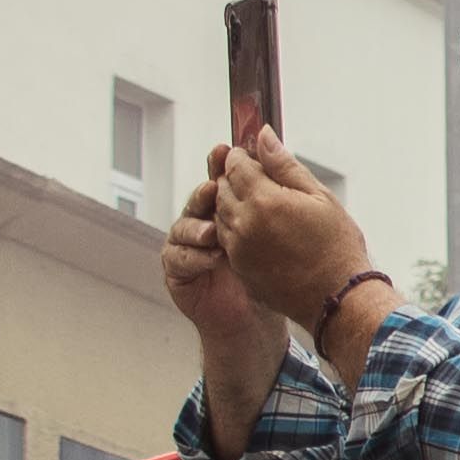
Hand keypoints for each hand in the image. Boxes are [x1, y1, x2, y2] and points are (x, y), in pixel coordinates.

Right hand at [163, 167, 280, 356]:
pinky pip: (177, 259)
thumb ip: (276, 185)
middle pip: (198, 201)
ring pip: (183, 227)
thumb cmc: (274, 275)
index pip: (220, 181)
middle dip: (206, 194)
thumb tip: (268, 139)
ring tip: (214, 230)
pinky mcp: (179, 273)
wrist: (260, 320)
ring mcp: (189, 248)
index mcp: (229, 211)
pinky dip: (193, 256)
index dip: (219, 166)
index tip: (224, 152)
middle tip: (215, 189)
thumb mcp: (282, 228)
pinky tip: (212, 257)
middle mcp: (206, 225)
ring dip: (197, 226)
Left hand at [207, 128, 376, 328]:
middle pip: (222, 186)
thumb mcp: (320, 198)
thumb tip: (263, 136)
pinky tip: (265, 233)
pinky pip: (227, 238)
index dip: (244, 157)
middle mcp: (243, 222)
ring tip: (267, 211)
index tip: (257, 159)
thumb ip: (285, 165)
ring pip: (221, 213)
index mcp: (263, 200)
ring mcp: (238, 247)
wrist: (338, 299)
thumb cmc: (337, 248)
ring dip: (236, 205)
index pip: (235, 164)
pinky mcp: (239, 266)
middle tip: (263, 184)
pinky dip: (238, 229)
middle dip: (237, 179)